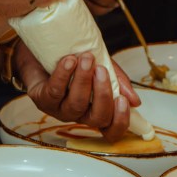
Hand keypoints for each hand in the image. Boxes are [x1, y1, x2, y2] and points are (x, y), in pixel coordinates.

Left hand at [18, 46, 139, 142]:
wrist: (43, 46)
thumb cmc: (76, 58)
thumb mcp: (102, 64)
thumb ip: (117, 80)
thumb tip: (135, 101)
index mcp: (95, 109)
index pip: (111, 130)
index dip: (120, 121)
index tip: (123, 100)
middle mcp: (79, 114)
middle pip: (97, 118)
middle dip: (102, 94)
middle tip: (101, 69)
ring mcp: (59, 109)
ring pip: (75, 104)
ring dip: (83, 80)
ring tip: (85, 57)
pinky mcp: (41, 99)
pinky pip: (54, 92)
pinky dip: (63, 75)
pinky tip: (69, 61)